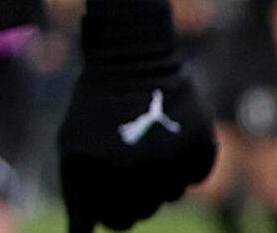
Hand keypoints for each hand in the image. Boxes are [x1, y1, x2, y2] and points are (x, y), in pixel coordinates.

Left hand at [57, 66, 214, 232]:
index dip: (108, 211)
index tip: (106, 197)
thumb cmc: (97, 108)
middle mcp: (144, 174)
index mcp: (107, 176)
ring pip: (170, 194)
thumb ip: (78, 195)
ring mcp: (176, 162)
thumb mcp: (73, 147)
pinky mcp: (203, 150)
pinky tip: (167, 138)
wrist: (133, 60)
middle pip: (143, 212)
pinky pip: (194, 176)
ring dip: (156, 178)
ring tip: (143, 144)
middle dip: (131, 196)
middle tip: (124, 166)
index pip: (115, 221)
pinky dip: (182, 163)